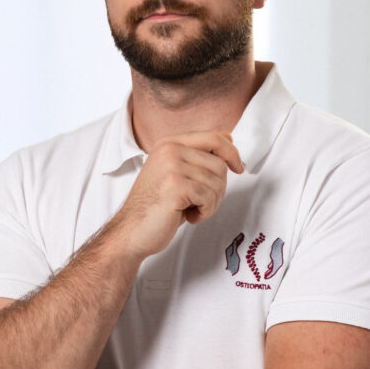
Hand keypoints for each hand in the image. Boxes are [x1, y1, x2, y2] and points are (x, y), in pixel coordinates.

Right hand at [113, 131, 243, 257]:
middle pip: (219, 164)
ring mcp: (171, 166)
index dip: (232, 153)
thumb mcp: (177, 173)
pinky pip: (209, 197)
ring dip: (211, 203)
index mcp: (169, 143)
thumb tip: (228, 137)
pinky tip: (188, 216)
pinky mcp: (175, 185)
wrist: (131, 231)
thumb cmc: (155, 207)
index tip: (239, 168)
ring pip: (217, 182)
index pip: (214, 137)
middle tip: (201, 203)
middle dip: (218, 188)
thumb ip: (199, 154)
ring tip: (191, 210)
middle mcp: (170, 149)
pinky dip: (205, 212)